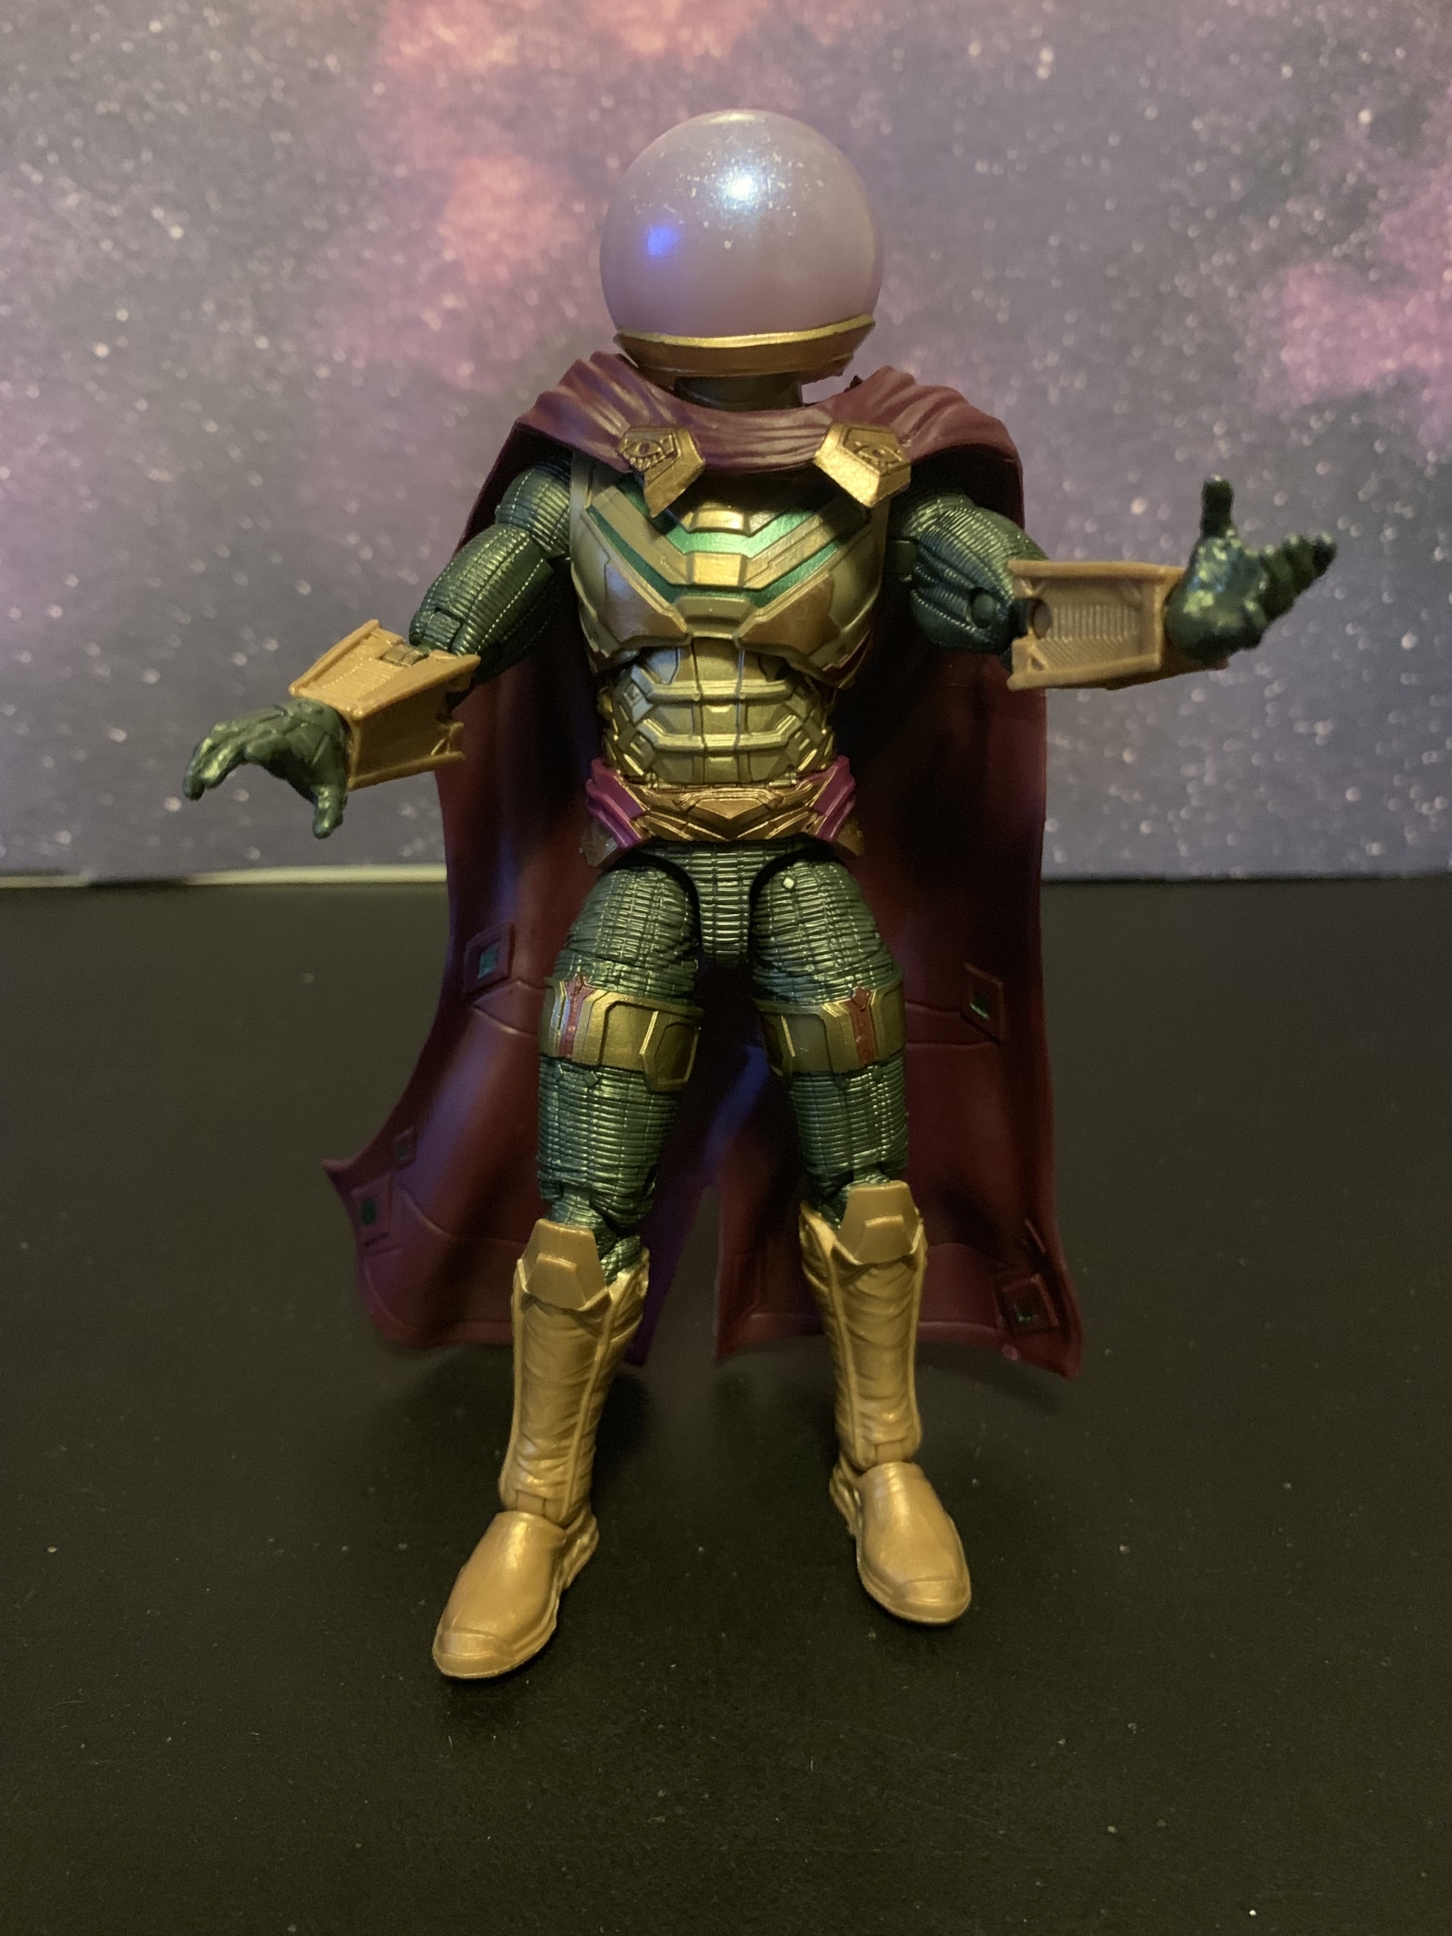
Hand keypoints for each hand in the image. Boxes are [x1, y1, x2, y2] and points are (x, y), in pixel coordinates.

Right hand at [182, 696, 350, 837]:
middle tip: (203, 785)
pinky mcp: (240, 725)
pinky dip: (202, 755)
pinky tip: (195, 780)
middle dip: (219, 759)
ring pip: (220, 737)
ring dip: (202, 760)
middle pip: (238, 739)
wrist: (320, 719)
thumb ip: (329, 810)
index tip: (247, 754)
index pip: (274, 742)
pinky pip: (215, 738)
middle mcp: (269, 728)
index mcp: (292, 741)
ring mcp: (251, 724)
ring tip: (191, 791)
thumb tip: (323, 834)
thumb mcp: (333, 786)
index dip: (261, 746)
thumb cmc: (325, 758)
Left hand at [1165, 477, 1335, 663]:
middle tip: (1290, 541)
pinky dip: (1253, 622)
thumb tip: (1214, 478)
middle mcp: (1271, 597)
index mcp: (1274, 574)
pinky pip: (1250, 634)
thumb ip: (1218, 512)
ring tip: (1269, 557)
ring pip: (1278, 605)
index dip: (1319, 556)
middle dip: (1297, 562)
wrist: (1185, 617)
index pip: (1307, 566)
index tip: (1323, 539)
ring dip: (1279, 582)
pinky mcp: (1234, 637)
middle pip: (1296, 583)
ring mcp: (1256, 618)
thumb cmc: (1212, 580)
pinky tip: (1250, 607)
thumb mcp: (1214, 541)